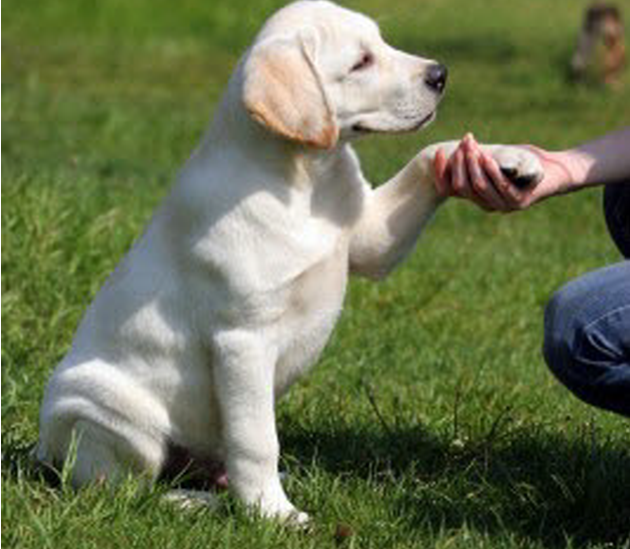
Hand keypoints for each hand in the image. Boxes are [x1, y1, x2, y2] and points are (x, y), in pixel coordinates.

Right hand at [433, 134, 573, 211]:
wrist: (557, 169)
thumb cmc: (525, 161)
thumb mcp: (496, 158)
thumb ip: (478, 159)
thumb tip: (453, 148)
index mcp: (478, 198)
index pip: (450, 189)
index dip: (440, 172)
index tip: (437, 152)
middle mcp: (488, 205)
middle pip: (463, 187)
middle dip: (460, 163)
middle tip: (463, 143)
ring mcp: (504, 205)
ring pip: (479, 186)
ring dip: (474, 164)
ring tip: (473, 146)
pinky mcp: (520, 202)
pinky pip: (500, 187)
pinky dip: (492, 171)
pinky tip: (488, 157)